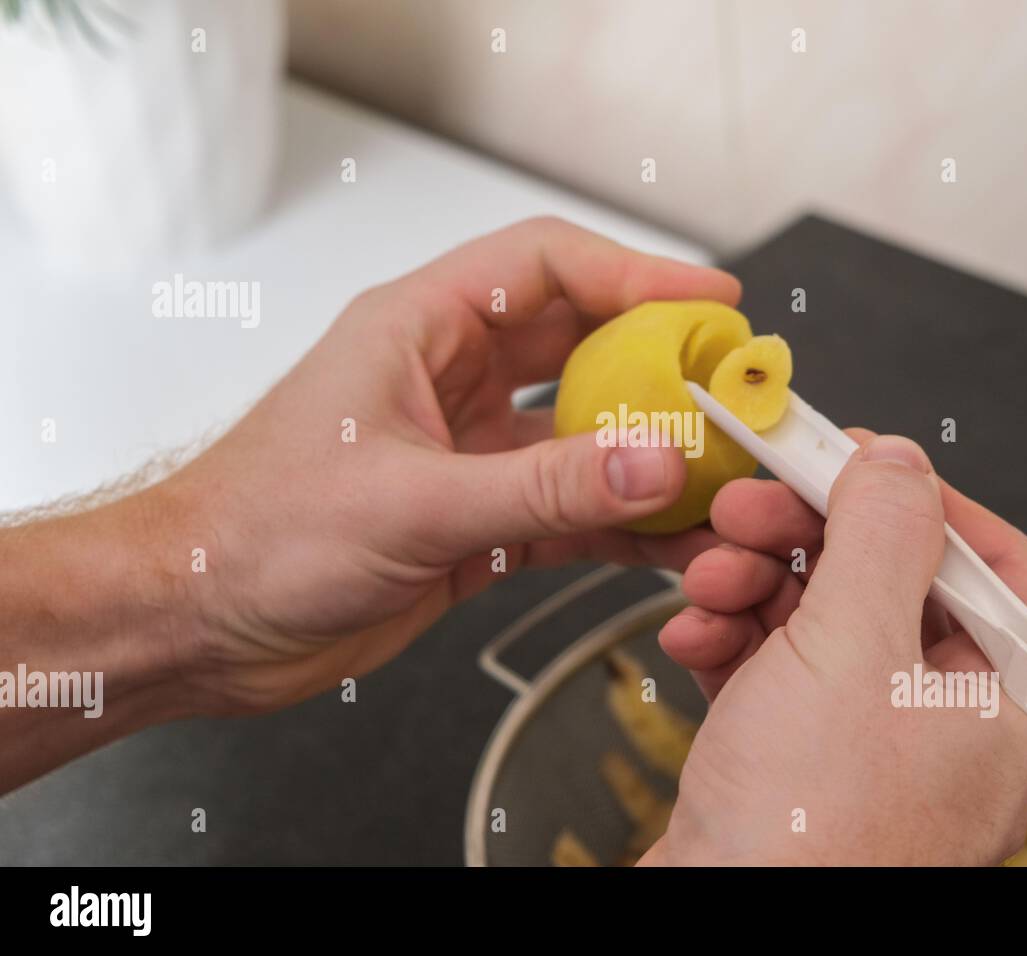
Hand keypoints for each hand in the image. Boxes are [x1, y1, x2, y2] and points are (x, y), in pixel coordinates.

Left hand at [150, 217, 735, 714]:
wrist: (199, 623)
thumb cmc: (255, 533)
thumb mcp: (414, 503)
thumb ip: (544, 488)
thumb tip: (656, 462)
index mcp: (421, 330)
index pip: (546, 267)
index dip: (636, 273)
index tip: (710, 300)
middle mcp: (450, 380)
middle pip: (579, 345)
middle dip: (657, 363)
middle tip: (728, 385)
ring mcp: (467, 452)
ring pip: (581, 434)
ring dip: (645, 451)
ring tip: (714, 469)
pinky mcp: (475, 521)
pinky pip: (567, 510)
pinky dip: (618, 525)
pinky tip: (667, 541)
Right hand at [649, 433, 1026, 864]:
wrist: (720, 927)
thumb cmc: (810, 841)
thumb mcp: (852, 649)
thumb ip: (883, 535)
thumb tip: (899, 462)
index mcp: (1007, 702)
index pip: (986, 560)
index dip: (914, 498)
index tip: (847, 456)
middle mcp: (948, 722)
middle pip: (887, 581)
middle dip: (805, 536)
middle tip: (751, 504)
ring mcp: (872, 743)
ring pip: (821, 618)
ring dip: (754, 584)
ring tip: (709, 581)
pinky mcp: (804, 759)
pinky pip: (778, 668)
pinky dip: (734, 639)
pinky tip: (696, 634)